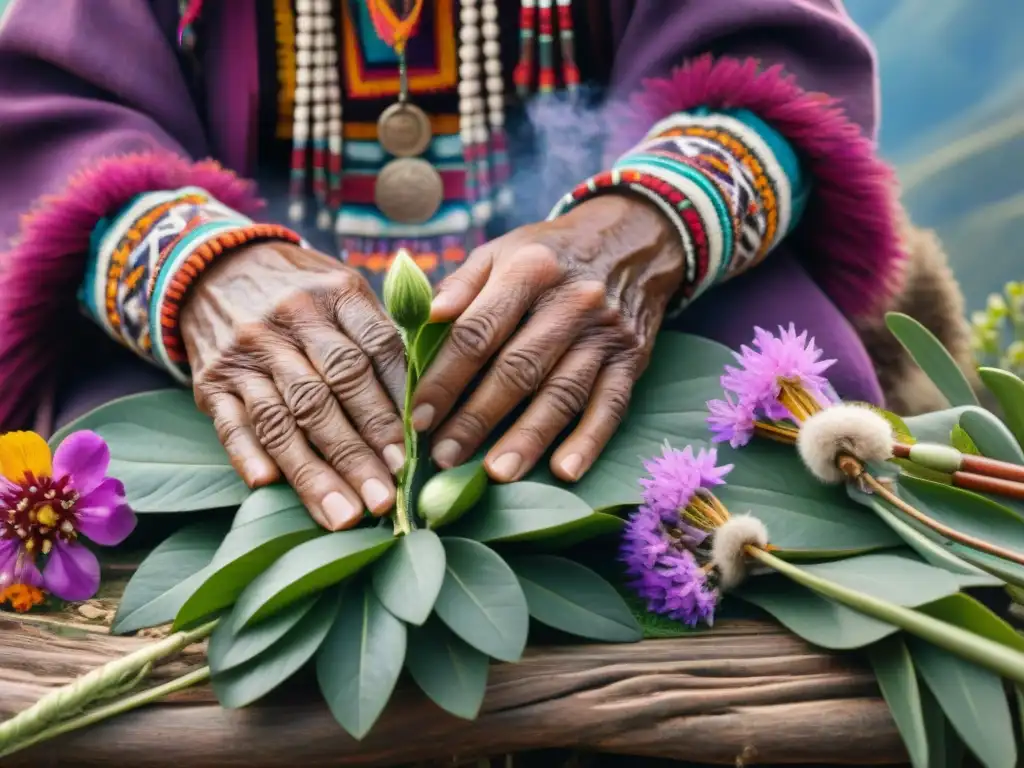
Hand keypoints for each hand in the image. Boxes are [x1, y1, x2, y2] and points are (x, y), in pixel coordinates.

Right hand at [180, 241, 407, 529]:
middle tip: (386, 498)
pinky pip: (230, 422)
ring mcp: (246, 353)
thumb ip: (383, 333)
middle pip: (330, 392)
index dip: (393, 406)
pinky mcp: (211, 380)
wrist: (215, 266)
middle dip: (360, 451)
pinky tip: (268, 486)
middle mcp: (289, 321)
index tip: (413, 454)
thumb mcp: (345, 288)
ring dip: (314, 471)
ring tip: (344, 515)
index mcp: (336, 293)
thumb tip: (431, 393)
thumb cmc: (303, 290)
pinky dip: (247, 453)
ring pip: (283, 418)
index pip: (374, 351)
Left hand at [412, 195, 684, 482]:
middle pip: (517, 369)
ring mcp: (605, 333)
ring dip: (527, 438)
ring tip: (495, 473)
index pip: (477, 332)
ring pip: (561, 393)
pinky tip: (565, 472)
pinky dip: (589, 441)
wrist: (634, 240)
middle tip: (444, 457)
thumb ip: (461, 285)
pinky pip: (610, 406)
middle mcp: (571, 301)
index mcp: (529, 269)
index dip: (445, 378)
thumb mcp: (503, 250)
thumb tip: (422, 320)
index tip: (419, 417)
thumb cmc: (551, 254)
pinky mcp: (632, 359)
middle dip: (477, 418)